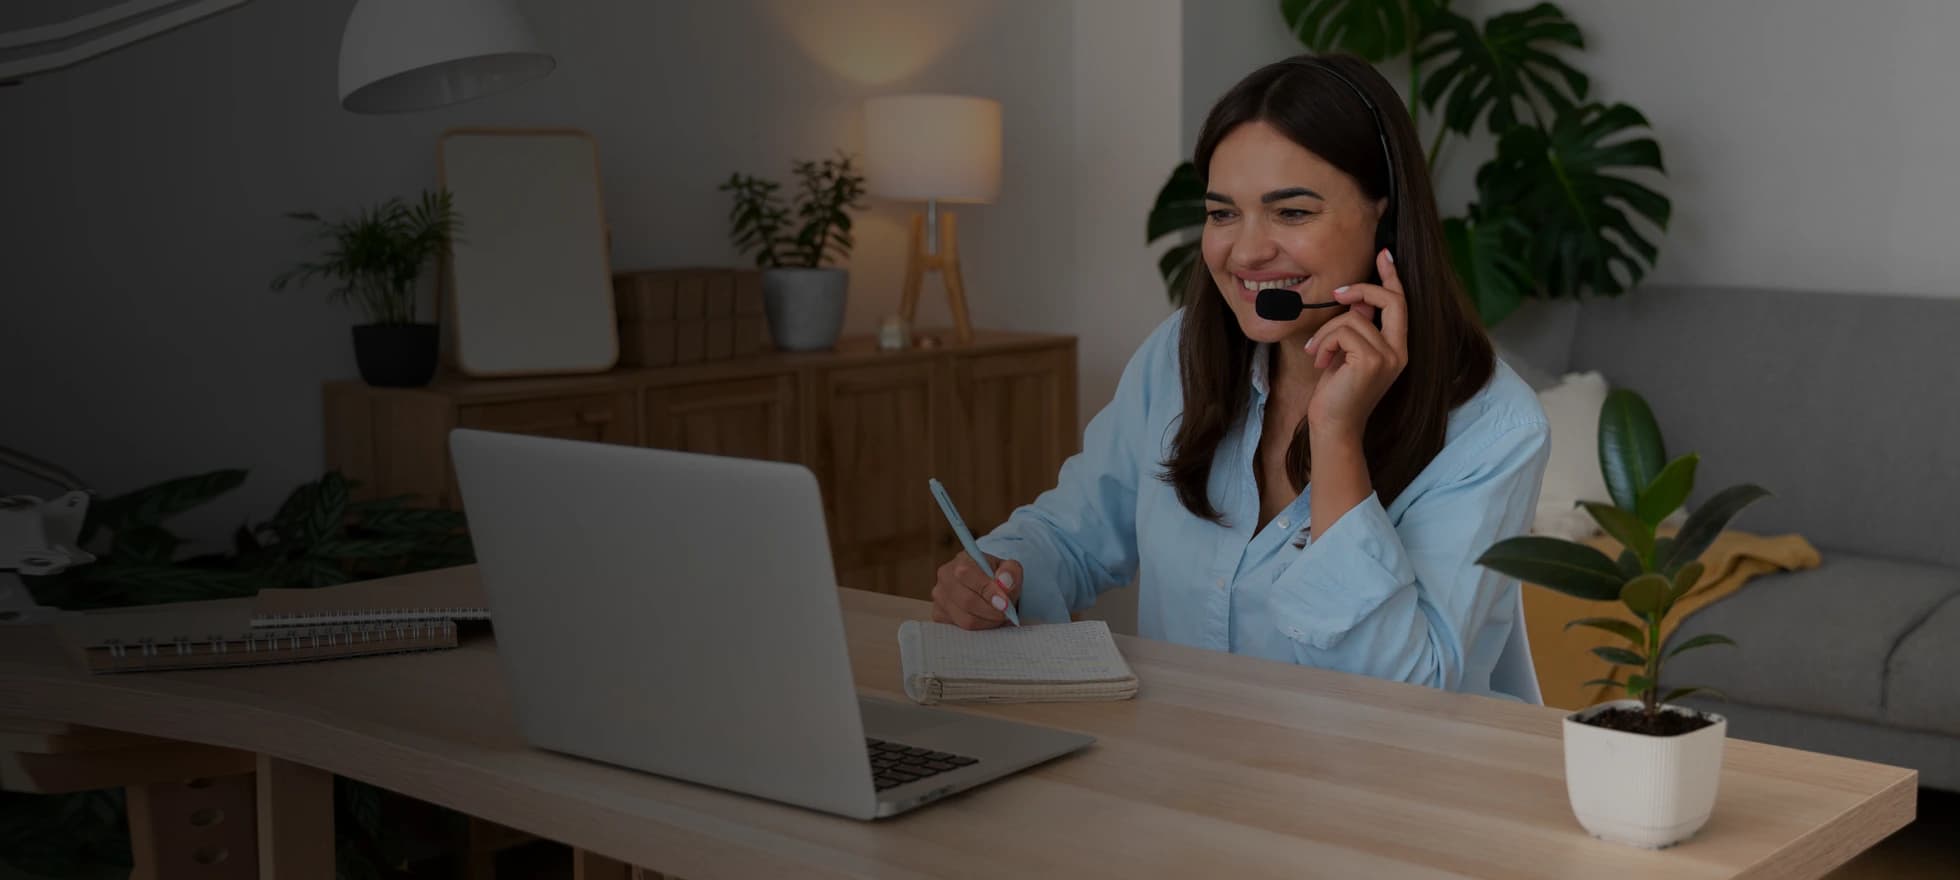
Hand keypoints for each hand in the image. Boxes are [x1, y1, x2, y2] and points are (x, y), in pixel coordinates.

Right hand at [930, 551, 1022, 629]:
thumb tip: (1004, 582)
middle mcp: (945, 577)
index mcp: (961, 560)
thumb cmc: (997, 577)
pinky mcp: (939, 614)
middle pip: (967, 601)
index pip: (968, 575)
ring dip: (987, 621)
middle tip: (1006, 613)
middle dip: (991, 611)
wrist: (985, 585)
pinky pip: (961, 628)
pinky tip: (986, 619)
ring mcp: (939, 597)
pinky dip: (979, 628)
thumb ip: (1010, 571)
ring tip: (998, 616)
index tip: (1006, 604)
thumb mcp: (1009, 568)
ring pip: (965, 619)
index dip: (988, 591)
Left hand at [1305, 248, 1408, 439]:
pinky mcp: (1371, 361)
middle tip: (1337, 292)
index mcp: (1397, 348)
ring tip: (1317, 354)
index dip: (1393, 277)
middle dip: (1362, 289)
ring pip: (1352, 317)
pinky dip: (1323, 342)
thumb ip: (1359, 327)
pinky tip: (1319, 362)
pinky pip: (1342, 330)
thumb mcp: (1348, 353)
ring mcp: (1388, 356)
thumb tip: (1357, 300)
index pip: (1400, 304)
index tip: (1385, 255)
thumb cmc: (1336, 392)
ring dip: (1326, 332)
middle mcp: (1399, 351)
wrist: (1333, 427)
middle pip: (1390, 300)